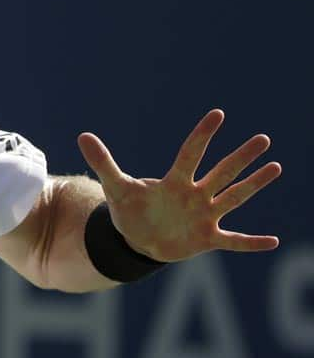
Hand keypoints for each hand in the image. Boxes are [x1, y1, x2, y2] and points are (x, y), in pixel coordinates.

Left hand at [78, 110, 280, 262]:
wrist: (136, 240)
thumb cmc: (130, 209)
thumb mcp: (115, 187)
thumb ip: (103, 162)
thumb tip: (82, 135)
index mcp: (174, 181)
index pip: (190, 154)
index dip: (202, 135)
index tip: (218, 114)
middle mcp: (195, 195)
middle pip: (221, 172)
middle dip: (241, 157)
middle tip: (263, 138)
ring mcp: (204, 216)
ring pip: (233, 197)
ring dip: (254, 184)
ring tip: (275, 166)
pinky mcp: (207, 238)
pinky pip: (233, 241)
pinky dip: (251, 243)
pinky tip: (273, 240)